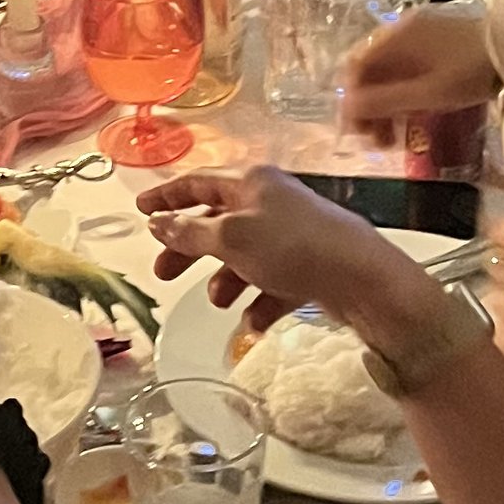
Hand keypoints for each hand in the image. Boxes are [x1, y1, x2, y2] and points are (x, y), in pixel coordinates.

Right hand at [139, 161, 412, 333]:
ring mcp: (291, 235)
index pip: (198, 183)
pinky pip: (272, 284)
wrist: (362, 279)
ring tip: (219, 301)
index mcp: (251, 183)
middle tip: (164, 273)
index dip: (167, 196)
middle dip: (189, 250)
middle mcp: (271, 203)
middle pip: (217, 224)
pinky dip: (259, 302)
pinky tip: (254, 321)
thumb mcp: (231, 238)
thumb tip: (159, 223)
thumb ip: (190, 232)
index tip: (140, 209)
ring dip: (225, 281)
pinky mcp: (309, 266)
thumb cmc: (293, 247)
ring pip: (244, 258)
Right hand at [340, 5, 495, 147]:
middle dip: (368, 108)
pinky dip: (402, 96)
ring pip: (388, 73)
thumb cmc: (473, 71)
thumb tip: (345, 109)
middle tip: (376, 142)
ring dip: (385, 106)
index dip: (349, 99)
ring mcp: (421, 35)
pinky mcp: (438, 44)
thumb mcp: (428, 93)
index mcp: (397, 35)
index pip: (355, 65)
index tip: (354, 131)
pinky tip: (411, 118)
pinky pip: (407, 71)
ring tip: (393, 139)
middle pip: (370, 70)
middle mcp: (403, 29)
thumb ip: (385, 101)